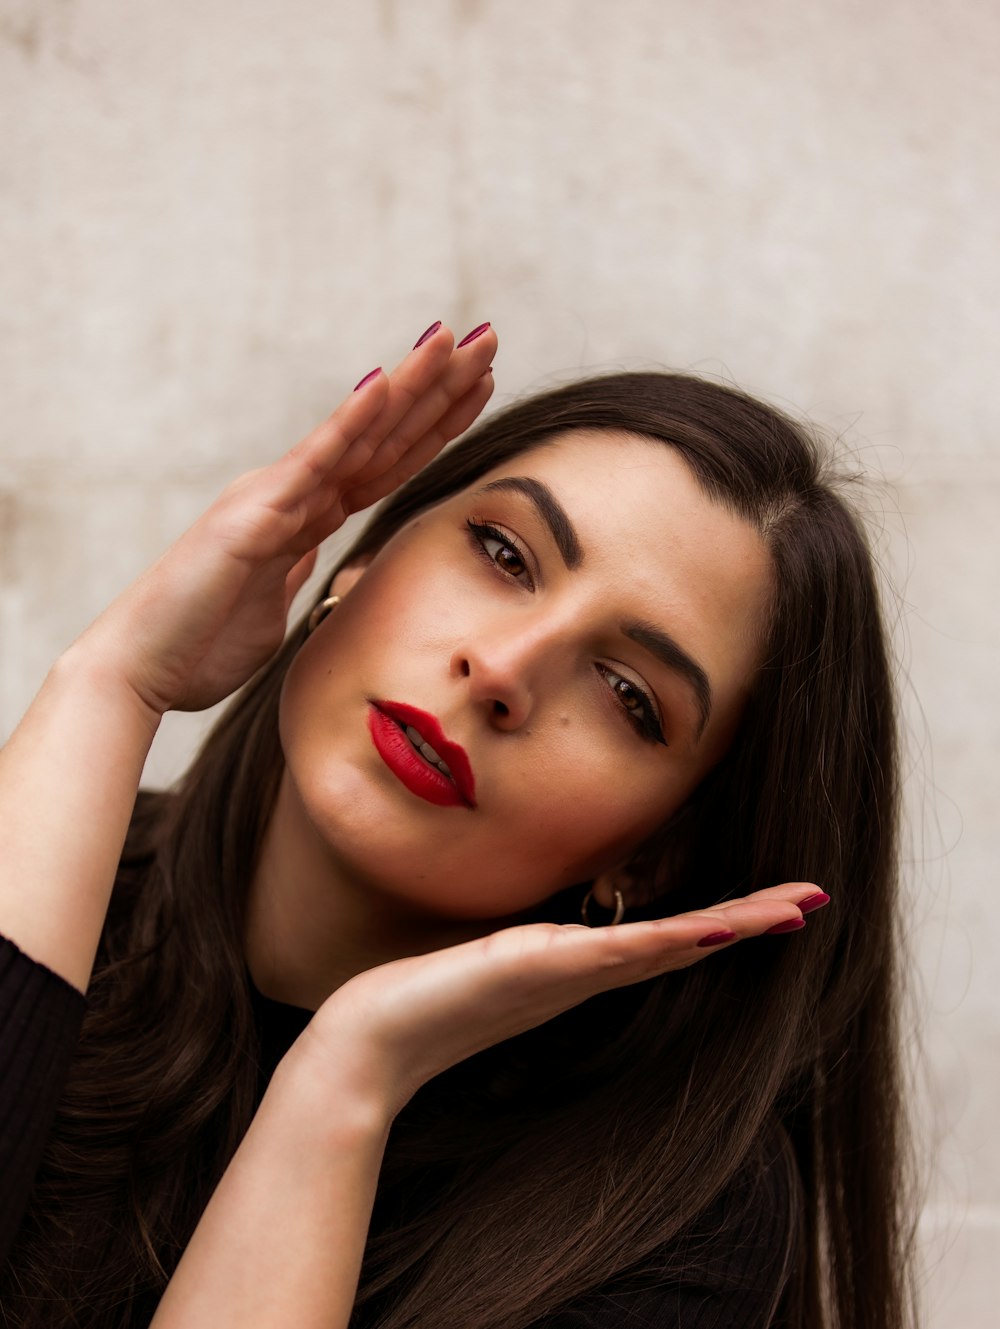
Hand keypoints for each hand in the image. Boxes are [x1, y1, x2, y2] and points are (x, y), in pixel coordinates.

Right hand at [76, 322, 496, 713]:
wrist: (140, 669)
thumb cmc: (199, 645)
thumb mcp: (271, 608)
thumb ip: (294, 571)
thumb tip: (314, 555)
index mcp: (302, 518)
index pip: (384, 464)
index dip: (433, 426)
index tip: (478, 388)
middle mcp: (292, 494)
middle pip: (382, 437)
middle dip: (438, 389)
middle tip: (488, 339)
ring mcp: (273, 498)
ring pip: (357, 435)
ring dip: (409, 386)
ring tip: (453, 339)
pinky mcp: (252, 515)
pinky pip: (312, 462)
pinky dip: (350, 422)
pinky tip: (387, 383)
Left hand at [301, 882, 826, 1119]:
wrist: (370, 1044)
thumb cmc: (424, 1000)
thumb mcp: (486, 957)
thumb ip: (523, 945)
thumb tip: (540, 928)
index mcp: (575, 966)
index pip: (663, 937)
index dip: (722, 921)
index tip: (777, 904)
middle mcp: (581, 974)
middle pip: (681, 941)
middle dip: (747, 921)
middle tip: (810, 903)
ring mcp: (563, 976)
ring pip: (661, 945)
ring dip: (726, 926)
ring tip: (786, 911)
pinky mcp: (533, 972)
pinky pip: (610, 953)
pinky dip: (660, 941)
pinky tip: (699, 930)